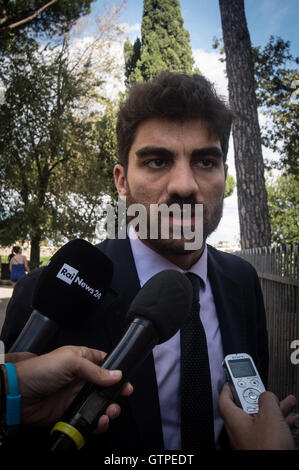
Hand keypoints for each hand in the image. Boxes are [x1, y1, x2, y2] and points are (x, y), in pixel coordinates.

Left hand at [9, 346, 132, 430]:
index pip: (105, 363)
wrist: (19, 395)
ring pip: (100, 404)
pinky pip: (89, 418)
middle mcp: (81, 378)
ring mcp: (76, 396)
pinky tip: (99, 421)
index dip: (117, 370)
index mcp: (82, 360)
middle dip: (116, 393)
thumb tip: (117, 375)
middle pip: (106, 386)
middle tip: (122, 398)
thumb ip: (95, 370)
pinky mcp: (71, 413)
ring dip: (109, 409)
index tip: (126, 380)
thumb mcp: (70, 362)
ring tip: (110, 412)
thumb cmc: (41, 370)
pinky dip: (97, 422)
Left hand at [218, 382, 295, 449]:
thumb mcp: (269, 415)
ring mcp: (248, 442)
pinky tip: (287, 421)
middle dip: (258, 397)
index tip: (232, 379)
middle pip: (245, 408)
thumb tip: (267, 394)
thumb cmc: (268, 449)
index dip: (228, 387)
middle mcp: (238, 432)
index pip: (225, 399)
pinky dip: (277, 424)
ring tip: (286, 402)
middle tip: (265, 388)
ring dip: (273, 410)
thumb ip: (266, 399)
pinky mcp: (259, 449)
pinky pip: (267, 432)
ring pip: (259, 420)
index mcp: (234, 420)